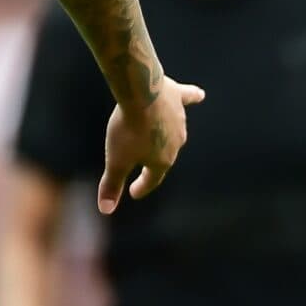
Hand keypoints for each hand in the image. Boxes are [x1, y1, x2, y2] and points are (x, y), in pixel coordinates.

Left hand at [98, 79, 203, 213]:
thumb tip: (105, 210)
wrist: (141, 95)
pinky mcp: (177, 96)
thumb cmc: (128, 130)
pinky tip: (200, 95)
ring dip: (165, 131)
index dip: (141, 187)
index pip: (152, 179)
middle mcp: (176, 143)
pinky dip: (193, 96)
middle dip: (152, 159)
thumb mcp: (115, 161)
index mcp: (162, 161)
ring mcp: (179, 119)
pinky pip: (188, 98)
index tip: (133, 192)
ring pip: (173, 129)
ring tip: (155, 131)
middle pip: (163, 154)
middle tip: (140, 161)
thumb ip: (112, 185)